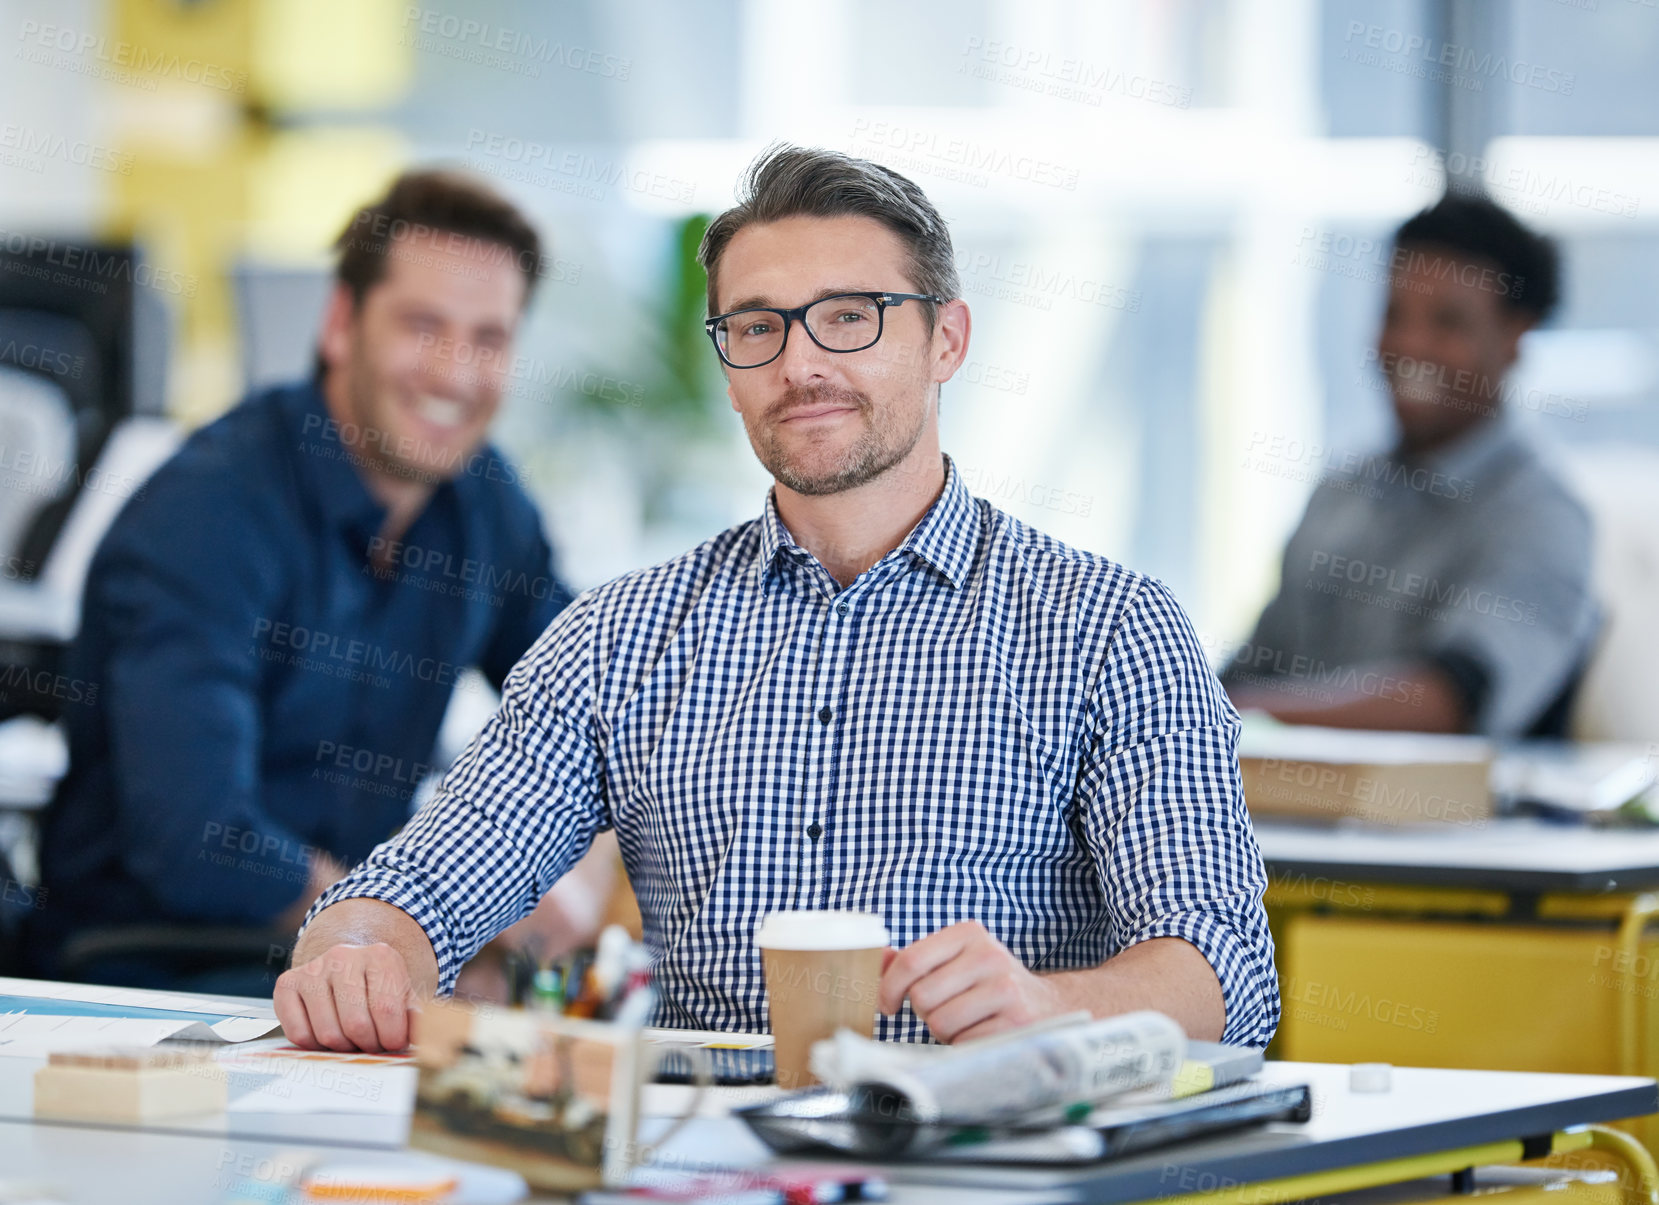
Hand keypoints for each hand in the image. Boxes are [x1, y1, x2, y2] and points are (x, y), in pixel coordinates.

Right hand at [274, 942, 419, 1052]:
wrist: (347, 969)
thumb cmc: (380, 990)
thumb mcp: (405, 997)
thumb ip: (417, 1018)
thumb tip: (426, 1038)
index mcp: (380, 956)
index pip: (386, 1010)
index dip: (392, 1038)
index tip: (394, 1042)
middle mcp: (343, 956)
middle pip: (355, 1025)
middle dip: (369, 1045)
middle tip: (373, 1044)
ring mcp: (312, 969)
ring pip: (327, 1034)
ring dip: (344, 1048)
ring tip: (353, 1038)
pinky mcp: (286, 984)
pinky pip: (298, 1034)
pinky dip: (315, 1045)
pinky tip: (328, 1032)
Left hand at [877, 920, 1064, 1042]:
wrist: (1050, 1007)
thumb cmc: (989, 986)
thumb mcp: (956, 961)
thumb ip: (915, 960)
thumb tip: (876, 958)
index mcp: (969, 933)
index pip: (911, 960)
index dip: (889, 988)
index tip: (888, 1005)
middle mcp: (989, 956)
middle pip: (922, 996)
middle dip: (924, 1012)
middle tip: (944, 1010)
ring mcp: (1005, 989)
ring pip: (939, 1022)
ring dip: (945, 1031)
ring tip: (966, 1021)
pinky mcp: (1015, 1022)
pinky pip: (963, 1042)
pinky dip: (964, 1044)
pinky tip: (982, 1032)